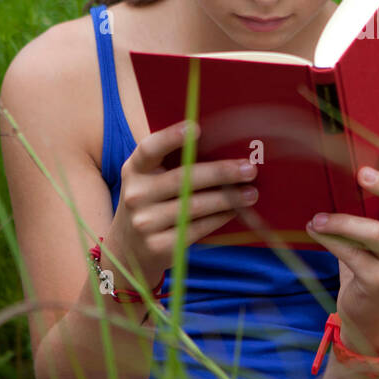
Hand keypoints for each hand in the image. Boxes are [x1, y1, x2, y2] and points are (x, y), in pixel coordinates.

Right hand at [104, 120, 258, 293]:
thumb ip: (171, 164)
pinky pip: (197, 228)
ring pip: (194, 206)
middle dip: (220, 172)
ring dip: (228, 199)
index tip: (196, 128)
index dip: (171, 138)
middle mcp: (136, 195)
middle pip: (183, 179)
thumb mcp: (147, 180)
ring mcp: (145, 223)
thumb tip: (222, 149)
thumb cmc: (149, 204)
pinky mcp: (158, 246)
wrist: (127, 250)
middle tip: (249, 169)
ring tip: (251, 193)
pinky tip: (234, 211)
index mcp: (134, 170)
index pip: (150, 149)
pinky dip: (219, 218)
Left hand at [304, 137, 378, 355]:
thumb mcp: (368, 227)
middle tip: (362, 173)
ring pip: (375, 234)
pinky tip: (314, 229)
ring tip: (318, 217)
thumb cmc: (364, 258)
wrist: (367, 310)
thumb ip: (362, 204)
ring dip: (343, 221)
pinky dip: (331, 241)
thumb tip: (332, 163)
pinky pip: (353, 256)